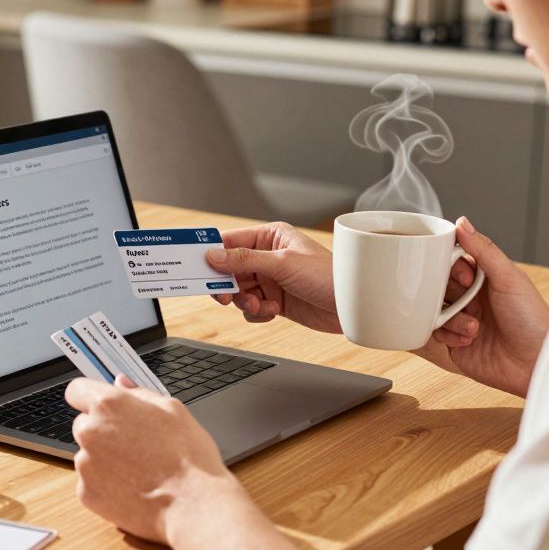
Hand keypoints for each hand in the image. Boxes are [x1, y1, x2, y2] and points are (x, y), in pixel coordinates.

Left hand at [65, 375, 236, 542]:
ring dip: (105, 459)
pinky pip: (91, 482)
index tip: (100, 406)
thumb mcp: (173, 410)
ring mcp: (85, 465)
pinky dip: (106, 484)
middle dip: (102, 430)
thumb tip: (122, 383)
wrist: (193, 505)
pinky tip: (133, 487)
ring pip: (88, 455)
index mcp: (108, 406)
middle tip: (134, 443)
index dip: (89, 396)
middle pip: (83, 424)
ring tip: (139, 469)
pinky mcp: (86, 493)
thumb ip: (140, 393)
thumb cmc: (188, 458)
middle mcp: (89, 433)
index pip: (77, 390)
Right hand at [207, 221, 340, 332]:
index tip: (196, 265)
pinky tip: (272, 312)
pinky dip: (257, 312)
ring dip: (245, 302)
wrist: (353, 307)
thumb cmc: (327, 276)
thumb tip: (213, 256)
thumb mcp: (282, 264)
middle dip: (228, 285)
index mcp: (270, 237)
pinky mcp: (275, 300)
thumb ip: (245, 260)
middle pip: (229, 269)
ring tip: (260, 306)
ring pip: (239, 291)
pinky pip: (252, 307)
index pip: (230, 241)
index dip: (212, 253)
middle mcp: (267, 256)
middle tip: (225, 297)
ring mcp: (270, 279)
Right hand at [419, 217, 548, 395]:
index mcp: (485, 280)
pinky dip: (449, 335)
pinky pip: (434, 332)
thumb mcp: (509, 278)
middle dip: (449, 293)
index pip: (453, 262)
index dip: (451, 267)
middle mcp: (472, 298)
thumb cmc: (532, 321)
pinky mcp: (454, 343)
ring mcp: (461, 320)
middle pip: (438, 285)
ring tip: (474, 326)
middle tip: (466, 300)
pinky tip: (469, 339)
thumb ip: (483, 250)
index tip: (464, 276)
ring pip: (433, 309)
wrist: (535, 363)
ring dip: (451, 317)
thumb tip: (461, 222)